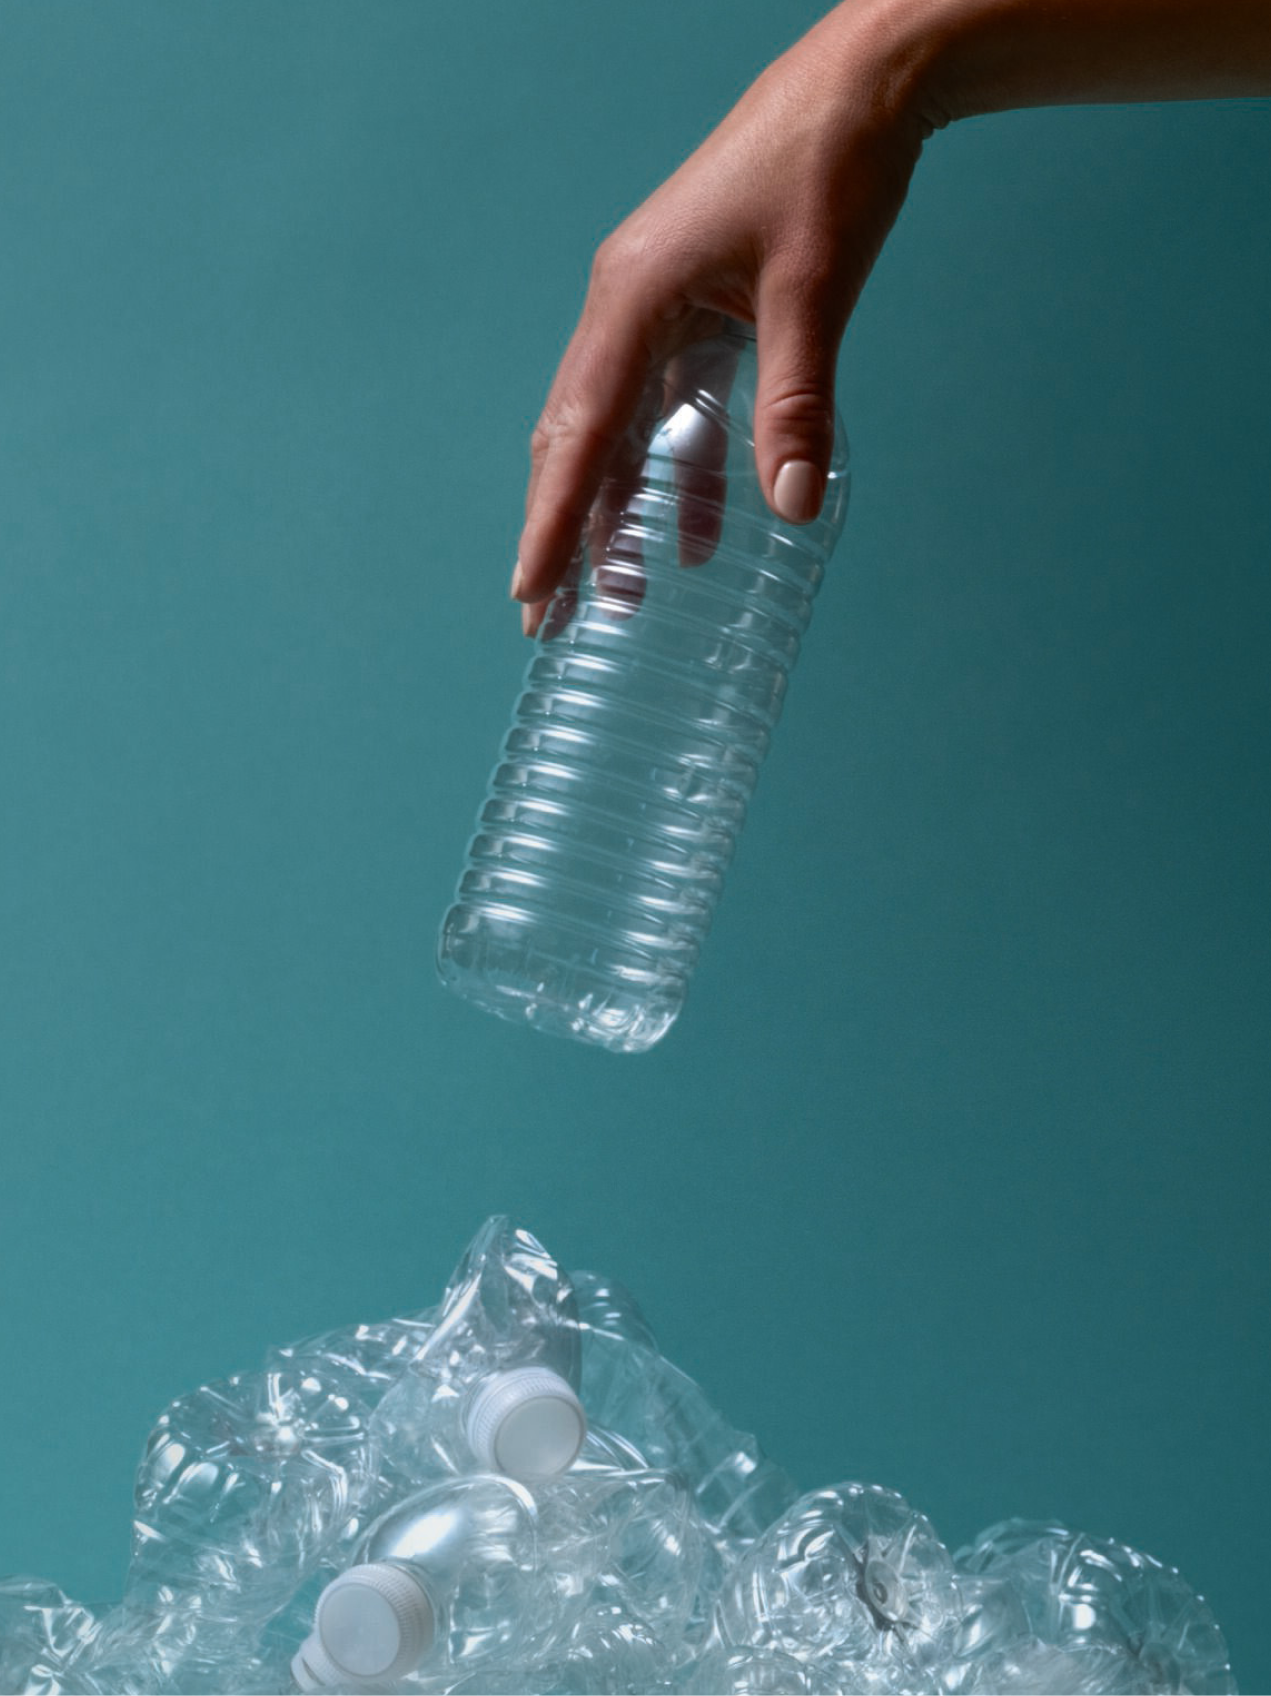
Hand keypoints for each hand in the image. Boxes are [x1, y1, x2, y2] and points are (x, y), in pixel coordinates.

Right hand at [511, 0, 931, 634]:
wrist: (858, 87)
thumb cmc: (827, 170)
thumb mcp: (815, 291)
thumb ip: (796, 402)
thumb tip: (793, 508)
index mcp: (631, 298)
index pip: (578, 433)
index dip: (552, 520)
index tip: (530, 592)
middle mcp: (624, 308)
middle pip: (576, 441)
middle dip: (562, 533)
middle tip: (548, 619)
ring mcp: (652, 310)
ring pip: (616, 432)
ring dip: (617, 514)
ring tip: (616, 597)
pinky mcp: (689, 312)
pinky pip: (665, 410)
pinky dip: (677, 473)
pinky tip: (698, 536)